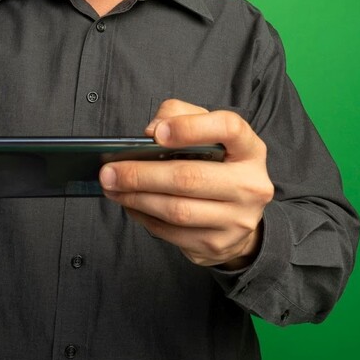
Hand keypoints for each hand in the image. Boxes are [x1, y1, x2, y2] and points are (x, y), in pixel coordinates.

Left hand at [100, 99, 274, 269]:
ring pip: (177, 210)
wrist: (241, 217)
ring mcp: (236, 220)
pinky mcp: (217, 244)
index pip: (228, 128)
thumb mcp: (208, 132)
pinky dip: (144, 217)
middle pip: (190, 177)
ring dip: (137, 198)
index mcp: (250, 150)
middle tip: (110, 171)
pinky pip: (172, 233)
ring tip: (113, 188)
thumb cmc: (218, 165)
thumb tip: (151, 131)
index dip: (191, 128)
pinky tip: (130, 205)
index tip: (157, 134)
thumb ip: (179, 116)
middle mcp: (250, 185)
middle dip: (142, 174)